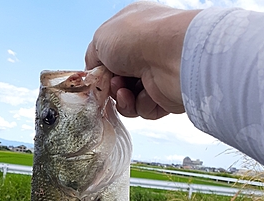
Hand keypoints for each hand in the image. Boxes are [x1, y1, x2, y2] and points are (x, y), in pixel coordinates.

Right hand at [85, 2, 199, 119]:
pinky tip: (144, 96)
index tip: (95, 78)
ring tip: (125, 91)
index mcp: (132, 29)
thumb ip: (92, 57)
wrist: (172, 57)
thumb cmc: (139, 38)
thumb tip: (93, 73)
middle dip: (111, 86)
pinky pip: (143, 109)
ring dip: (122, 98)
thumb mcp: (100, 39)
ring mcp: (157, 73)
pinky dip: (139, 105)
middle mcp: (146, 50)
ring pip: (129, 97)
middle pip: (118, 79)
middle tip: (112, 84)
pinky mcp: (165, 95)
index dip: (101, 69)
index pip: (110, 55)